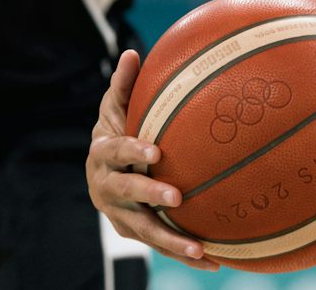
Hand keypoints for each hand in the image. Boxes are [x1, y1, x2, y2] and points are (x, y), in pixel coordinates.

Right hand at [86, 49, 218, 269]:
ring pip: (144, 230)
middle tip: (177, 197)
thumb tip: (132, 53)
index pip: (116, 152)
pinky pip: (160, 244)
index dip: (133, 151)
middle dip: (151, 196)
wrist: (101, 169)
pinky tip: (214, 261)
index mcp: (103, 154)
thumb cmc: (117, 128)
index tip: (156, 151)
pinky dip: (183, 254)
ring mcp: (119, 213)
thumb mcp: (116, 106)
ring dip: (171, 242)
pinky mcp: (134, 230)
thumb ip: (124, 84)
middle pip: (127, 194)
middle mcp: (106, 187)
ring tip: (200, 249)